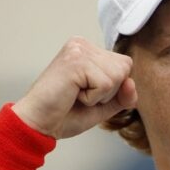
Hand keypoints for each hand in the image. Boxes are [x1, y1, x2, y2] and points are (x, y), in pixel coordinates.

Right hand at [12, 36, 136, 138]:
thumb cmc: (65, 114)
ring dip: (100, 95)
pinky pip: (106, 84)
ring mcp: (78, 50)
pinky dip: (92, 98)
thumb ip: (123, 96)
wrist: (37, 124)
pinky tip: (72, 95)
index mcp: (88, 50)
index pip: (125, 65)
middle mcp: (83, 44)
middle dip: (108, 92)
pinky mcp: (75, 61)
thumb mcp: (103, 106)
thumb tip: (131, 83)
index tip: (86, 93)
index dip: (114, 88)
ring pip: (117, 76)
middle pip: (124, 68)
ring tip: (76, 95)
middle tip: (80, 96)